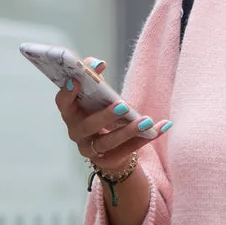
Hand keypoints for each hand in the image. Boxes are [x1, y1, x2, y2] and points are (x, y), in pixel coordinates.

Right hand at [54, 58, 170, 170]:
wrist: (104, 145)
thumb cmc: (97, 111)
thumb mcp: (94, 92)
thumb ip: (93, 75)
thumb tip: (98, 63)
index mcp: (71, 113)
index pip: (62, 104)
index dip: (67, 93)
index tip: (76, 80)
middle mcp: (77, 133)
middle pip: (88, 126)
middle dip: (104, 116)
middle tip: (122, 105)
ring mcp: (92, 150)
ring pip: (108, 143)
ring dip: (128, 131)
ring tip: (146, 121)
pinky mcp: (110, 161)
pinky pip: (129, 150)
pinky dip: (146, 138)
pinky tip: (162, 127)